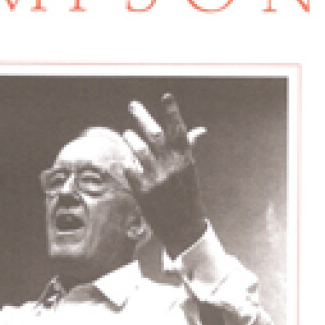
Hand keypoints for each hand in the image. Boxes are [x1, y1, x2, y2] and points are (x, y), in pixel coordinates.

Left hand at [122, 93, 207, 257]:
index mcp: (186, 160)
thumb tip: (199, 130)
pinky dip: (126, 162)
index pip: (179, 130)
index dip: (172, 112)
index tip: (166, 95)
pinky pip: (129, 169)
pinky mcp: (143, 192)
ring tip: (127, 133)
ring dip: (130, 139)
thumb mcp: (190, 172)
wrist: (184, 228)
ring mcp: (157, 180)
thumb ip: (189, 149)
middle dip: (142, 117)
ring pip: (139, 150)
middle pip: (154, 135)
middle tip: (132, 105)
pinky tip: (125, 160)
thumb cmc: (187, 197)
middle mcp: (172, 167)